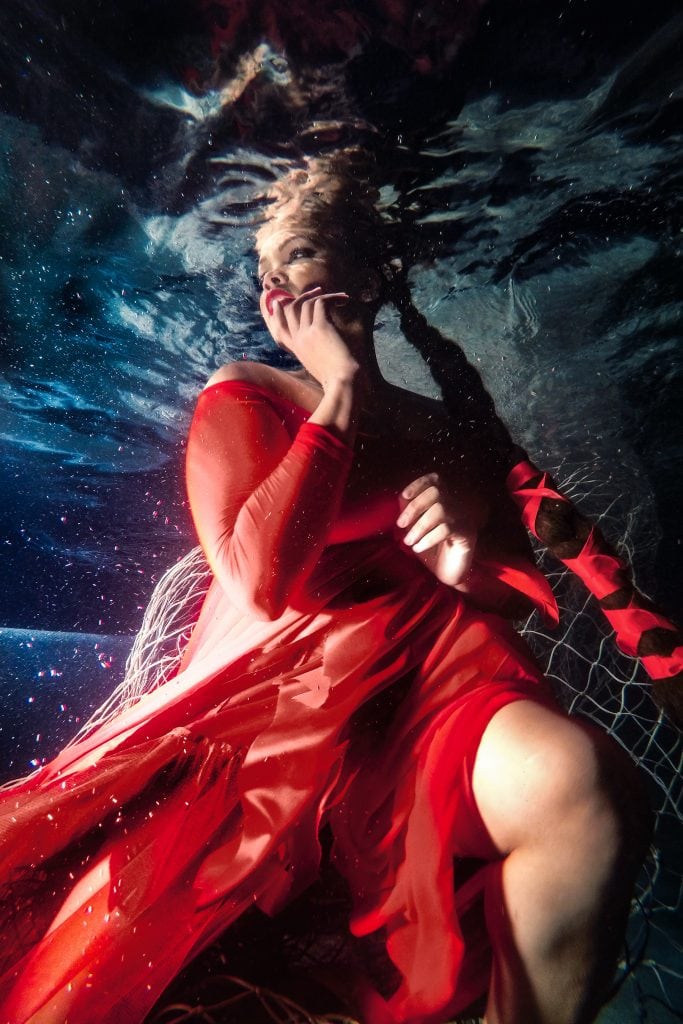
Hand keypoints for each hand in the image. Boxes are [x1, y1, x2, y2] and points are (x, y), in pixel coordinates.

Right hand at [267, 287, 359, 386]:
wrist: (343, 384)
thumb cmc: (339, 378)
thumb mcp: (322, 366)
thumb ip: (319, 353)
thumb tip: (330, 341)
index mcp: (297, 351)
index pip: (278, 329)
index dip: (276, 313)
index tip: (279, 301)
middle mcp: (298, 340)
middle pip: (290, 310)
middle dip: (301, 297)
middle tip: (318, 291)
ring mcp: (306, 333)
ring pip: (306, 303)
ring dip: (322, 296)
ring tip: (340, 297)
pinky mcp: (320, 327)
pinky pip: (321, 302)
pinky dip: (333, 298)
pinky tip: (344, 300)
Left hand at [397, 472, 475, 586]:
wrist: (448, 574)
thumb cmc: (430, 551)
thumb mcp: (415, 529)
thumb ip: (410, 513)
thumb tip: (401, 498)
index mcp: (445, 500)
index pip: (435, 480)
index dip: (419, 484)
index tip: (404, 496)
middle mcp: (458, 505)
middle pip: (436, 493)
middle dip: (414, 507)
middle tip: (401, 524)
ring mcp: (465, 519)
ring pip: (440, 511)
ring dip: (419, 526)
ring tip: (408, 541)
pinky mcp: (467, 534)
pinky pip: (446, 529)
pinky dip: (428, 538)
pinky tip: (419, 548)